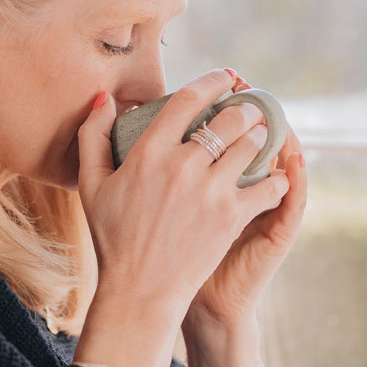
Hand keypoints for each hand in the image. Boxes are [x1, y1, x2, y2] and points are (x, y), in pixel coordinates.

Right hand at [77, 69, 290, 337]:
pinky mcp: (231, 216)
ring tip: (262, 138)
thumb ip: (92, 135)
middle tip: (251, 108)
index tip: (226, 77)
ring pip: (251, 145)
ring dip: (261, 136)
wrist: (139, 288)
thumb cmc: (112, 237)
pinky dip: (276, 179)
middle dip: (246, 107)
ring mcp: (210, 191)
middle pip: (229, 118)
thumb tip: (104, 98)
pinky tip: (273, 178)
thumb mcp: (90, 185)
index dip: (212, 81)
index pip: (187, 99)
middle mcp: (182, 166)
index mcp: (148, 153)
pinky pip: (268, 186)